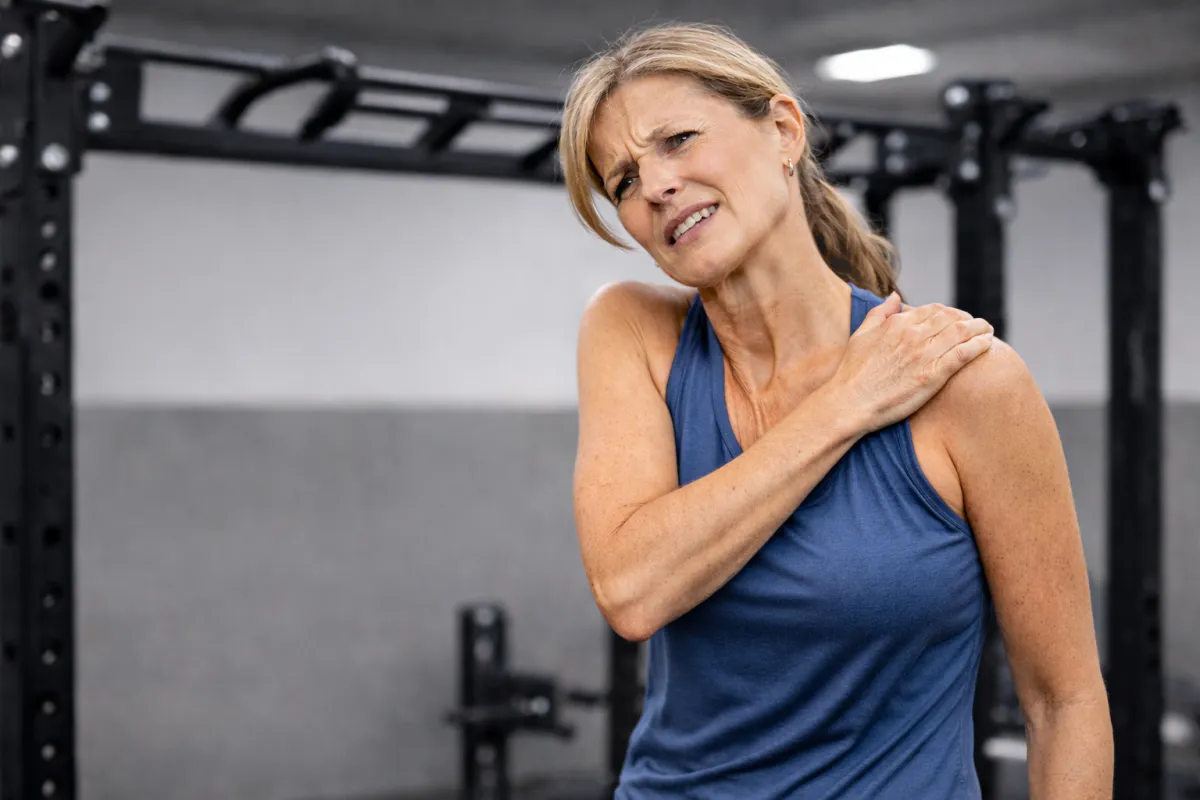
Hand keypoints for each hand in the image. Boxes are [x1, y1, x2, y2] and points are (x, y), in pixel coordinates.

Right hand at [829, 293, 993, 431]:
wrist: (849, 403)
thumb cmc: (852, 372)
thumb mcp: (861, 334)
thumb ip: (879, 313)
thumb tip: (894, 296)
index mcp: (897, 323)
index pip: (933, 310)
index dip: (949, 312)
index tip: (956, 318)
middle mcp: (913, 335)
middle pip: (951, 318)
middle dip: (968, 319)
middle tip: (978, 324)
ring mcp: (924, 354)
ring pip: (961, 332)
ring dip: (979, 328)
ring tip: (988, 330)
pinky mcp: (933, 376)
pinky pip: (964, 354)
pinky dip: (979, 345)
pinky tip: (987, 344)